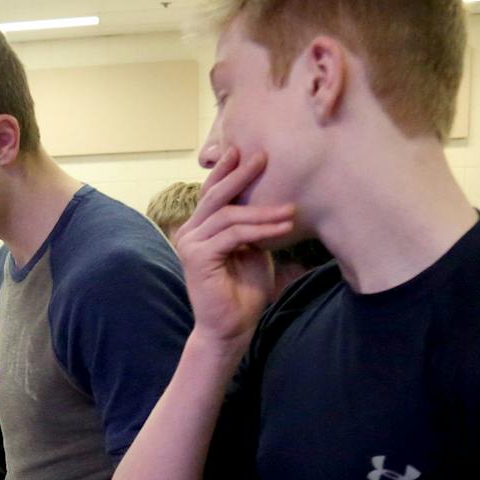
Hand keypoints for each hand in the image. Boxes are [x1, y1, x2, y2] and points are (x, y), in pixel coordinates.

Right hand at [174, 146, 295, 349]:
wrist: (231, 328)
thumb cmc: (242, 292)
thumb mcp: (252, 250)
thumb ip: (251, 227)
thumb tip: (270, 201)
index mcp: (200, 229)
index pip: (212, 194)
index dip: (227, 172)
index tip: (246, 151)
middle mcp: (190, 232)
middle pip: (215, 196)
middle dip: (239, 175)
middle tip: (261, 157)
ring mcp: (190, 244)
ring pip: (227, 215)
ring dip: (262, 211)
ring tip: (289, 210)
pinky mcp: (198, 257)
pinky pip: (233, 235)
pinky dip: (260, 230)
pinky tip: (282, 228)